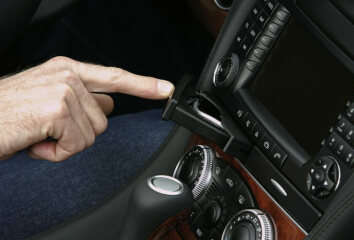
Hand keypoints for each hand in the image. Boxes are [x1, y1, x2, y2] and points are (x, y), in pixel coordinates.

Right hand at [0, 56, 173, 161]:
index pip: (115, 77)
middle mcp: (68, 75)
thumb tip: (108, 102)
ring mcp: (64, 90)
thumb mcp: (47, 99)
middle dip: (78, 133)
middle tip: (46, 129)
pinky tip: (35, 142)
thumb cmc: (8, 114)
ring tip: (38, 134)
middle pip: (103, 120)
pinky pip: (75, 145)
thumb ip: (82, 98)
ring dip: (63, 144)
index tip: (165, 89)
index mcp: (67, 69)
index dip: (143, 84)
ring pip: (91, 135)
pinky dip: (55, 153)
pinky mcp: (57, 109)